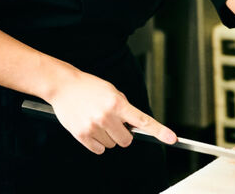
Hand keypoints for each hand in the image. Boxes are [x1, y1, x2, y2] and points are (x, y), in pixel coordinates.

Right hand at [44, 70, 177, 154]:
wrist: (62, 86)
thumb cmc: (88, 86)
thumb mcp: (111, 90)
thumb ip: (124, 106)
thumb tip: (133, 124)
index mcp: (117, 103)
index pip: (143, 121)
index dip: (159, 131)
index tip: (172, 138)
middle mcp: (107, 116)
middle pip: (127, 140)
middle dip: (123, 134)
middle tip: (113, 122)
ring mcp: (94, 126)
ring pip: (112, 145)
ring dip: (108, 136)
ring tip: (96, 120)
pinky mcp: (82, 135)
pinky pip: (99, 149)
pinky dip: (97, 143)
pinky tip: (90, 128)